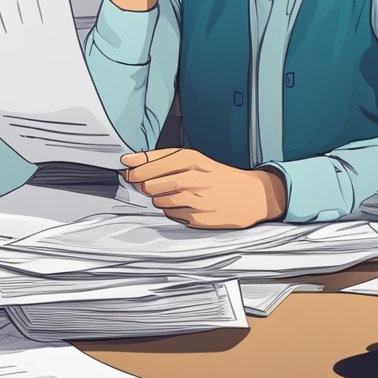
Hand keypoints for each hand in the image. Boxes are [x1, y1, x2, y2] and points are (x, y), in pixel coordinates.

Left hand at [120, 148, 287, 228]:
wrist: (251, 196)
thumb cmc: (219, 176)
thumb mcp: (196, 160)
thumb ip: (163, 159)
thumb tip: (130, 162)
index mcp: (193, 159)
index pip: (153, 161)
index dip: (135, 165)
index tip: (126, 166)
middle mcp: (194, 178)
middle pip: (151, 182)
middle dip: (141, 183)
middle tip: (142, 182)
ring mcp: (196, 200)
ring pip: (159, 200)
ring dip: (156, 197)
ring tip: (169, 193)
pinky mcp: (198, 218)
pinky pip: (172, 215)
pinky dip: (171, 210)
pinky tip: (183, 204)